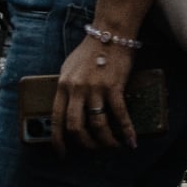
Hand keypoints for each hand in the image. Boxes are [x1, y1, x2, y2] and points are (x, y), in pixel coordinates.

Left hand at [51, 29, 137, 152]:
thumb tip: (68, 108)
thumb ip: (67, 88)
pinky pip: (119, 115)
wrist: (110, 32)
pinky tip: (131, 141)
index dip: (58, 140)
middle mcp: (76, 89)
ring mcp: (95, 88)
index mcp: (63, 85)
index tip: (63, 153)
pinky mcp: (114, 86)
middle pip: (76, 127)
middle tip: (93, 148)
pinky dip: (126, 131)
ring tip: (113, 145)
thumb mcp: (69, 68)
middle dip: (85, 144)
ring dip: (106, 141)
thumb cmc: (90, 50)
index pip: (56, 119)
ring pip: (97, 125)